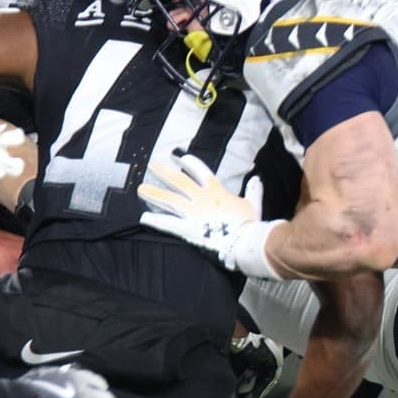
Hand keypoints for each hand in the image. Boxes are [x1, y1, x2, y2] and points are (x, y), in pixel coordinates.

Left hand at [138, 153, 283, 278]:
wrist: (246, 241)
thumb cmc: (251, 224)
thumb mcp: (254, 205)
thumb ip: (253, 191)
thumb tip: (257, 179)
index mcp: (218, 191)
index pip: (200, 171)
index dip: (187, 162)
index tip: (176, 156)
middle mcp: (202, 198)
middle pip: (179, 181)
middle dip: (165, 172)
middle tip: (152, 165)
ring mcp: (193, 213)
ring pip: (169, 199)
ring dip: (154, 193)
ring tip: (140, 189)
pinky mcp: (187, 228)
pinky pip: (168, 223)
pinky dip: (155, 220)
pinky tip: (143, 217)